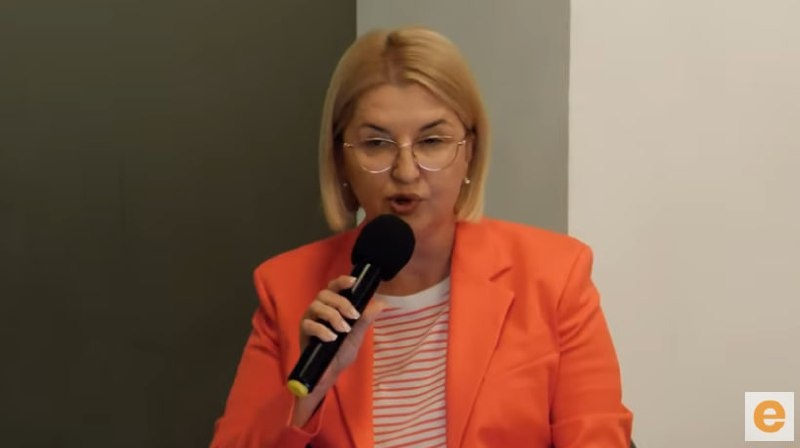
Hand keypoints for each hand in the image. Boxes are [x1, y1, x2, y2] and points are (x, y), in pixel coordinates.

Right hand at [291, 275, 385, 426]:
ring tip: (343, 330)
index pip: (333, 287)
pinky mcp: (303, 333)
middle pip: (324, 294)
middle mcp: (318, 309)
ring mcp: (309, 320)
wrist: (329, 373)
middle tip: (353, 316)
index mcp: (331, 306)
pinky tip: (332, 338)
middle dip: (341, 302)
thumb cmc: (341, 352)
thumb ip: (365, 319)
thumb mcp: (357, 335)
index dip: (341, 281)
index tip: (353, 281)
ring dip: (333, 316)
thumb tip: (381, 304)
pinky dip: (322, 330)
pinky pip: (309, 324)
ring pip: (316, 306)